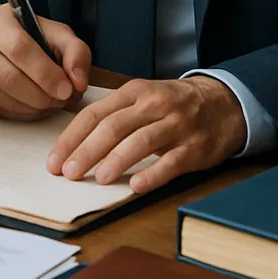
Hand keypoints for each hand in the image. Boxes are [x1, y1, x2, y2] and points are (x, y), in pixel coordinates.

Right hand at [0, 3, 90, 119]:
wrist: (3, 43)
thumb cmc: (32, 37)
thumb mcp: (58, 33)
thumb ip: (75, 51)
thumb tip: (78, 83)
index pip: (19, 49)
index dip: (45, 73)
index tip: (67, 88)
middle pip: (10, 78)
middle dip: (43, 95)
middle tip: (63, 98)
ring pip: (6, 100)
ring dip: (37, 107)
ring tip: (53, 100)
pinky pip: (2, 112)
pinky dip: (26, 114)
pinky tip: (38, 105)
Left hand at [46, 76, 247, 193]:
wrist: (223, 103)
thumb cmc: (172, 104)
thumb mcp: (142, 98)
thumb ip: (113, 114)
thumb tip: (74, 143)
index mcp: (133, 92)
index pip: (94, 113)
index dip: (71, 137)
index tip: (54, 159)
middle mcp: (153, 104)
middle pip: (113, 127)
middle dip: (87, 151)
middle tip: (69, 172)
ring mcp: (175, 125)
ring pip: (140, 141)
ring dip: (116, 161)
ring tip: (98, 178)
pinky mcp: (195, 146)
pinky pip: (171, 161)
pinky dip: (153, 174)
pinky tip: (137, 186)